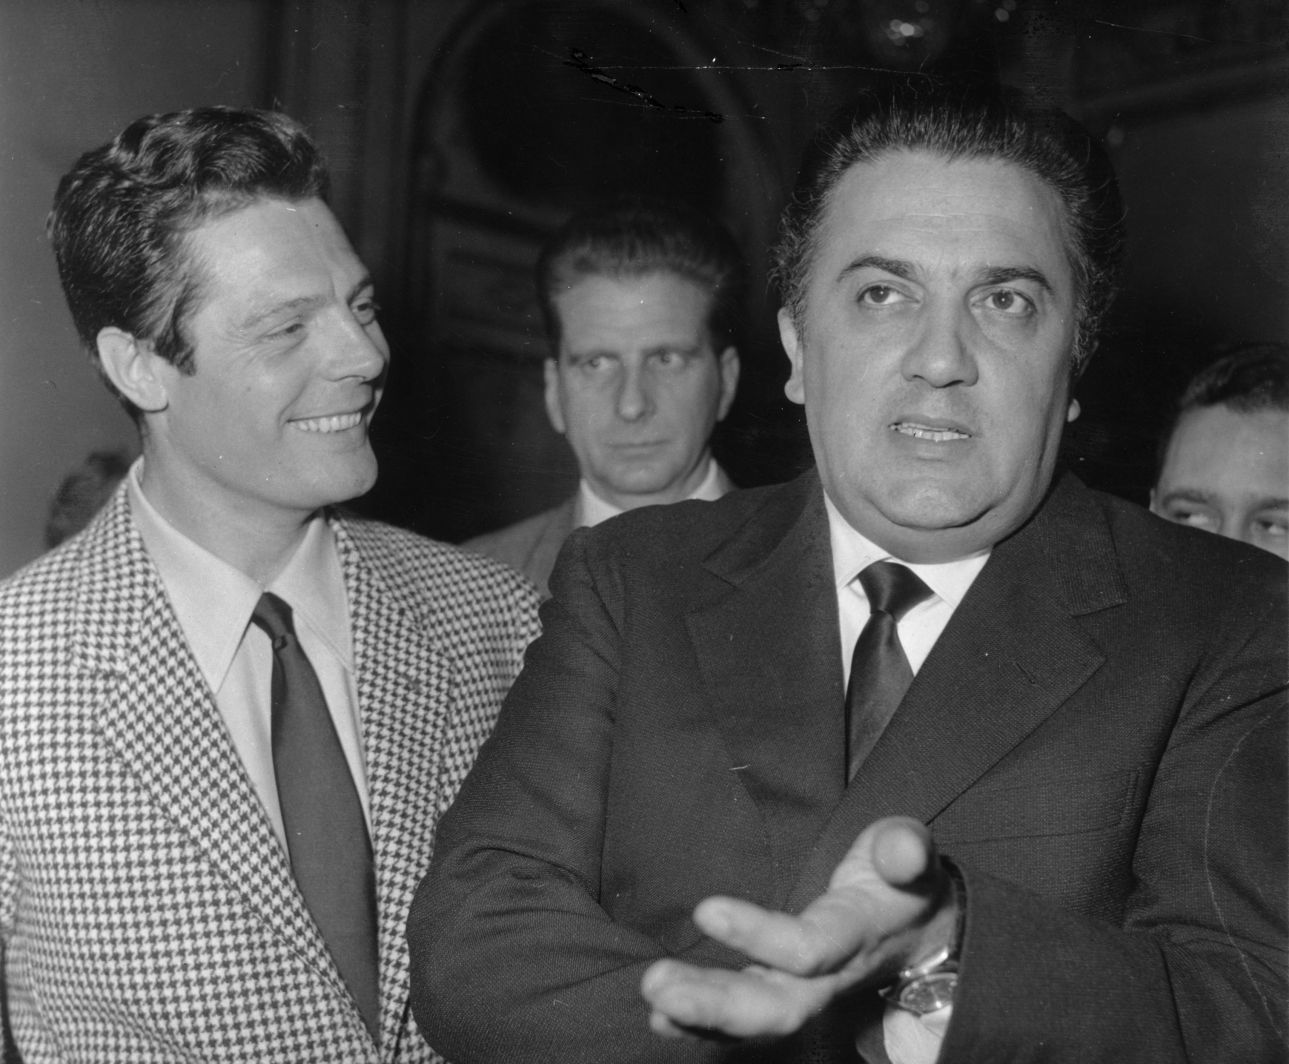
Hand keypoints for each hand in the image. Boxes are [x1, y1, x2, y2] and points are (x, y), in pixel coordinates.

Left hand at [640, 816, 956, 1039]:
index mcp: (858, 934)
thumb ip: (904, 849)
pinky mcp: (785, 996)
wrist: (922, 932)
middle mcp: (831, 977)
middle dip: (717, 1002)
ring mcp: (806, 994)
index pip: (810, 948)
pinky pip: (746, 1024)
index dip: (760, 934)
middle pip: (777, 1005)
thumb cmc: (901, 878)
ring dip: (701, 1015)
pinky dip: (703, 1026)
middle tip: (657, 982)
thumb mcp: (908, 853)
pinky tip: (662, 1019)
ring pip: (757, 1020)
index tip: (705, 910)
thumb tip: (902, 850)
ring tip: (654, 996)